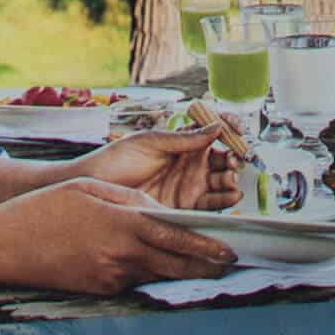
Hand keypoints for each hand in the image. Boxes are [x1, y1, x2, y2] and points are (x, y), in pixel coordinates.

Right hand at [0, 177, 235, 295]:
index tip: (230, 250)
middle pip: (172, 266)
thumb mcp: (92, 189)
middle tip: (229, 263)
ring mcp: (109, 279)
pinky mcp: (98, 290)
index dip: (205, 247)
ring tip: (201, 261)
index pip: (175, 239)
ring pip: (155, 273)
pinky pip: (133, 279)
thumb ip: (130, 199)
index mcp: (121, 227)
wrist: (7, 246)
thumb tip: (157, 209)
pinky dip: (148, 270)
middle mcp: (120, 258)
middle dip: (203, 266)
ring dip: (177, 268)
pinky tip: (155, 262)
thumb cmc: (47, 208)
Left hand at [79, 125, 242, 210]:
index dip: (228, 133)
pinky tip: (230, 198)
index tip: (237, 131)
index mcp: (181, 144)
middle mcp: (187, 165)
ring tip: (232, 180)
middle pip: (219, 161)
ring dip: (229, 181)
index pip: (212, 135)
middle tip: (232, 163)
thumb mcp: (152, 142)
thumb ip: (184, 139)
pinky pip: (208, 206)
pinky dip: (223, 202)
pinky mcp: (182, 208)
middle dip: (231, 160)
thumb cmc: (118, 159)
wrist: (96, 189)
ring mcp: (186, 186)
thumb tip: (216, 126)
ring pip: (217, 183)